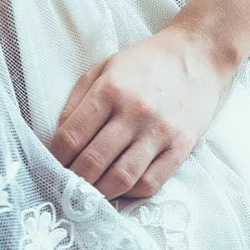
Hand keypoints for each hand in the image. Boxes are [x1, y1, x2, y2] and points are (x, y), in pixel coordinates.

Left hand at [49, 26, 231, 199]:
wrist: (196, 55)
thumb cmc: (146, 62)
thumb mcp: (105, 68)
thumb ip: (78, 100)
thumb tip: (59, 137)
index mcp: (110, 89)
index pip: (71, 137)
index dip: (55, 158)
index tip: (52, 165)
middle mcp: (134, 111)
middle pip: (92, 162)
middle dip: (74, 180)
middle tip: (68, 185)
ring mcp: (159, 131)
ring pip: (120, 179)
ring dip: (99, 193)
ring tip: (91, 192)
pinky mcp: (181, 147)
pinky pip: (151, 183)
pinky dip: (131, 193)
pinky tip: (122, 187)